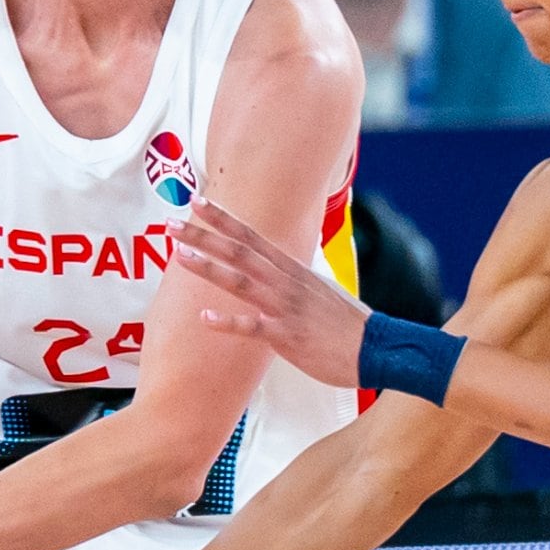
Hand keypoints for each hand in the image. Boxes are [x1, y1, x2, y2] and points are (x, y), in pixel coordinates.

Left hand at [176, 201, 369, 388]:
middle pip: (240, 251)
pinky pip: (253, 327)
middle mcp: (286, 282)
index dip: (223, 219)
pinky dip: (227, 322)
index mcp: (292, 270)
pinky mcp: (289, 336)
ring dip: (209, 267)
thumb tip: (277, 270)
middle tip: (172, 223)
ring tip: (179, 256)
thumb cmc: (346, 324)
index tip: (197, 202)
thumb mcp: (318, 291)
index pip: (251, 236)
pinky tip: (203, 317)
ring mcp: (286, 307)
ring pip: (242, 282)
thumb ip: (292, 279)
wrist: (377, 348)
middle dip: (205, 236)